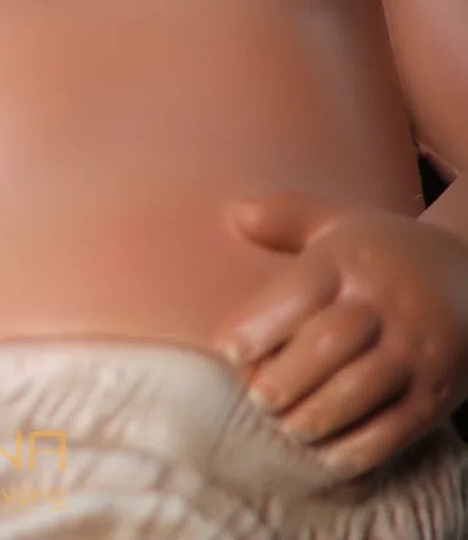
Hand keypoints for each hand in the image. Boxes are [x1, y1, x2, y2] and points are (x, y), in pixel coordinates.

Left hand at [214, 191, 467, 479]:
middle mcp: (386, 301)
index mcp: (352, 258)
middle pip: (328, 344)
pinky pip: (398, 427)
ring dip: (317, 415)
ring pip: (361, 388)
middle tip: (258, 400)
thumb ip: (287, 217)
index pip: (301, 290)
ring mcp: (416, 348)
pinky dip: (360, 448)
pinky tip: (329, 456)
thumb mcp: (341, 224)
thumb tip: (234, 213)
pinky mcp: (438, 391)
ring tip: (287, 427)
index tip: (230, 353)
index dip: (261, 324)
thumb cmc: (387, 253)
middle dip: (285, 378)